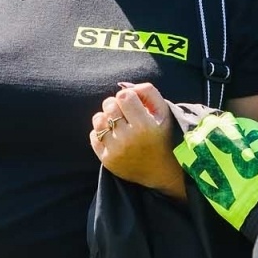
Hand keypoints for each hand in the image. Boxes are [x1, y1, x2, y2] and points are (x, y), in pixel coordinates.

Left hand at [90, 82, 183, 197]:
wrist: (161, 171)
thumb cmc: (162, 136)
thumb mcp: (164, 111)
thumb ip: (147, 92)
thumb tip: (123, 85)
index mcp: (145, 125)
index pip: (124, 96)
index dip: (128, 97)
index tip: (134, 105)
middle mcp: (129, 138)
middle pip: (109, 105)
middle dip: (116, 105)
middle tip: (125, 114)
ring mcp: (116, 150)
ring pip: (98, 120)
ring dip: (106, 117)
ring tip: (117, 123)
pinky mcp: (107, 160)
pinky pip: (93, 136)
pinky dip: (101, 133)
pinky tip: (113, 136)